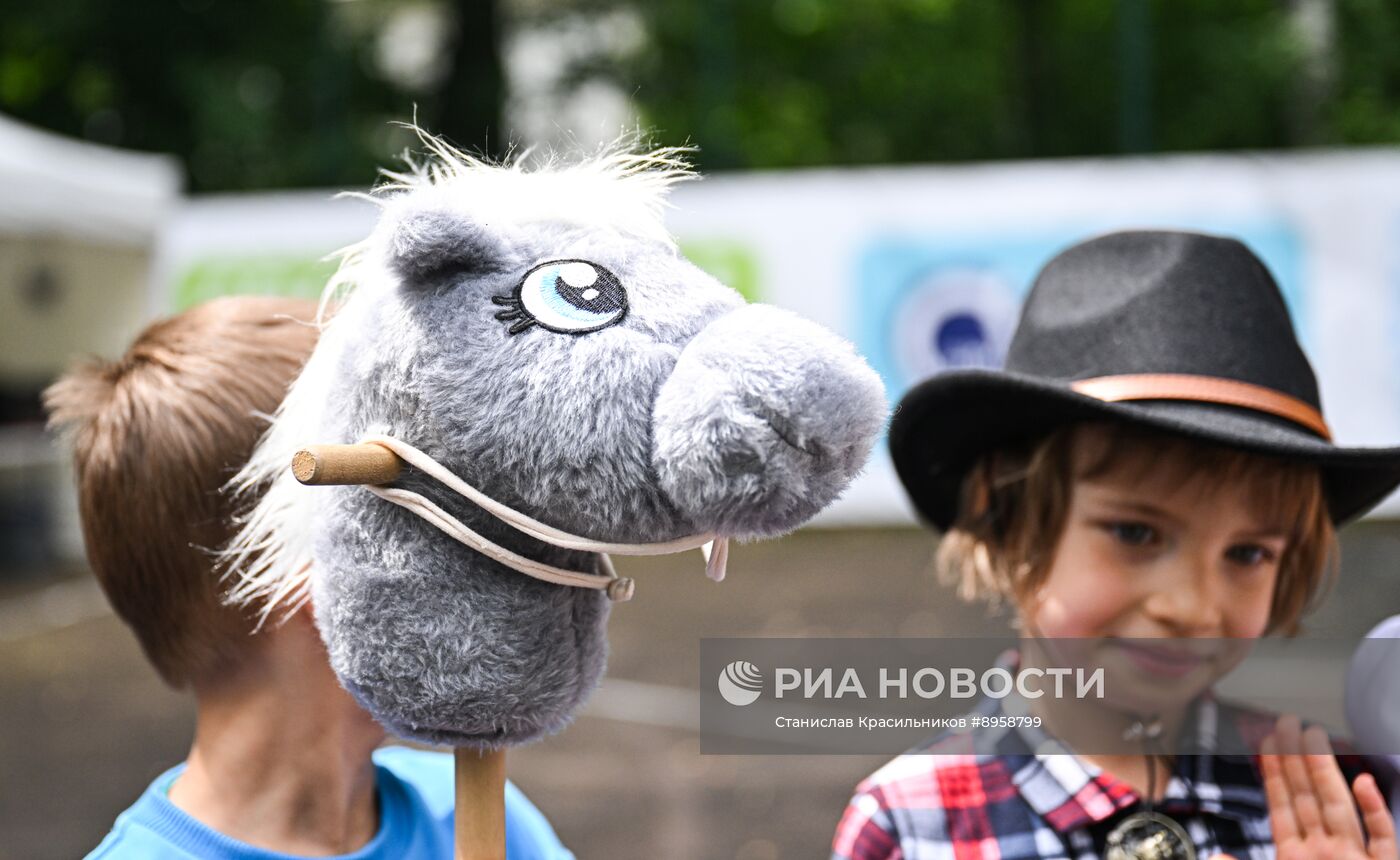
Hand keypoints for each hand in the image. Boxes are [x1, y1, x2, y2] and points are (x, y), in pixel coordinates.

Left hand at [1257, 715, 1396, 859]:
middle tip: (1286, 721)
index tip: (1268, 740)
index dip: (1273, 772)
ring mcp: (1352, 859)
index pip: (1281, 805)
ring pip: (1338, 807)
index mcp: (1295, 856)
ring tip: (1313, 734)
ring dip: (1325, 770)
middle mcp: (1324, 852)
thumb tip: (1216, 853)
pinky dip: (1375, 810)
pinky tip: (1364, 781)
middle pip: (1308, 796)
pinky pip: (1382, 837)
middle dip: (1295, 756)